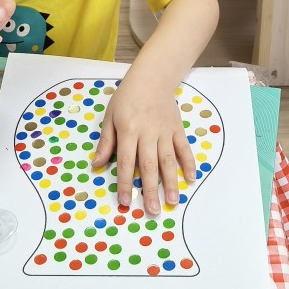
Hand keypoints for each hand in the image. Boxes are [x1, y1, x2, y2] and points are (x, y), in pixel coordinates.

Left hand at [91, 75, 195, 214]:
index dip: (125, 183)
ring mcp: (165, 131)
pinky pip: (184, 148)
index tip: (125, 202)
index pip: (127, 162)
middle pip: (150, 165)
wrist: (152, 78)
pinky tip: (191, 178)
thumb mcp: (110, 116)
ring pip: (169, 160)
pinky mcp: (177, 129)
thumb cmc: (127, 97)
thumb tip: (97, 164)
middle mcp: (148, 133)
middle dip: (150, 190)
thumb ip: (106, 142)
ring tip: (173, 201)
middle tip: (152, 210)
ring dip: (172, 182)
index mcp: (129, 130)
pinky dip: (189, 163)